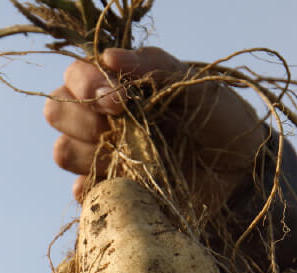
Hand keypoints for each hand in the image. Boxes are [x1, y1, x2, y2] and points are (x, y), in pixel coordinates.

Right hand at [43, 47, 267, 204]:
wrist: (241, 172)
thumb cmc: (219, 120)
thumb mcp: (195, 85)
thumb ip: (155, 66)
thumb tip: (109, 57)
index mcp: (116, 88)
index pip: (74, 77)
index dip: (85, 85)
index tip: (119, 99)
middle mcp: (102, 120)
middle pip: (56, 111)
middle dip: (80, 117)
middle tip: (115, 125)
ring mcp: (104, 156)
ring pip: (63, 150)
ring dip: (85, 151)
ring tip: (121, 153)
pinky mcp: (112, 190)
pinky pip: (82, 191)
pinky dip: (92, 188)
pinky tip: (121, 183)